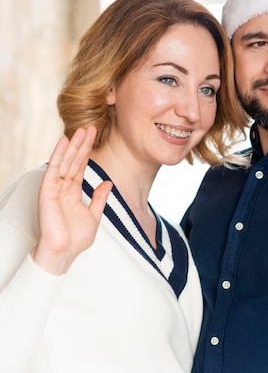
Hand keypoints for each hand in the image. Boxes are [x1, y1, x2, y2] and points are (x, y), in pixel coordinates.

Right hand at [32, 126, 111, 274]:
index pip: (82, 166)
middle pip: (75, 160)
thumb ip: (100, 198)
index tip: (96, 136)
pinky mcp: (47, 191)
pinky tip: (63, 142)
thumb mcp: (94, 215)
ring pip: (66, 161)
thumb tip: (108, 183)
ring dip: (73, 145)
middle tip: (91, 126)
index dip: (88, 151)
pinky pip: (53, 170)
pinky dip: (59, 155)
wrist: (64, 252)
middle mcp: (64, 187)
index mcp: (74, 191)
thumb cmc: (76, 239)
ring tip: (81, 129)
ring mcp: (55, 188)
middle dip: (83, 144)